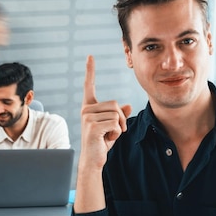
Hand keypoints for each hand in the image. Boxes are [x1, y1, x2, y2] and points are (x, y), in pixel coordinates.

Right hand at [80, 55, 131, 169]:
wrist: (93, 160)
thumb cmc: (102, 142)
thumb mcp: (113, 127)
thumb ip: (119, 115)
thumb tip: (129, 105)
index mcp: (88, 107)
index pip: (89, 86)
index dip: (90, 71)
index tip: (90, 56)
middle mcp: (86, 110)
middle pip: (114, 104)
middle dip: (121, 118)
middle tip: (114, 131)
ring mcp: (88, 117)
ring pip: (116, 114)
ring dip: (119, 127)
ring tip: (109, 136)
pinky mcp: (92, 126)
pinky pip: (115, 123)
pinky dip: (116, 132)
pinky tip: (107, 139)